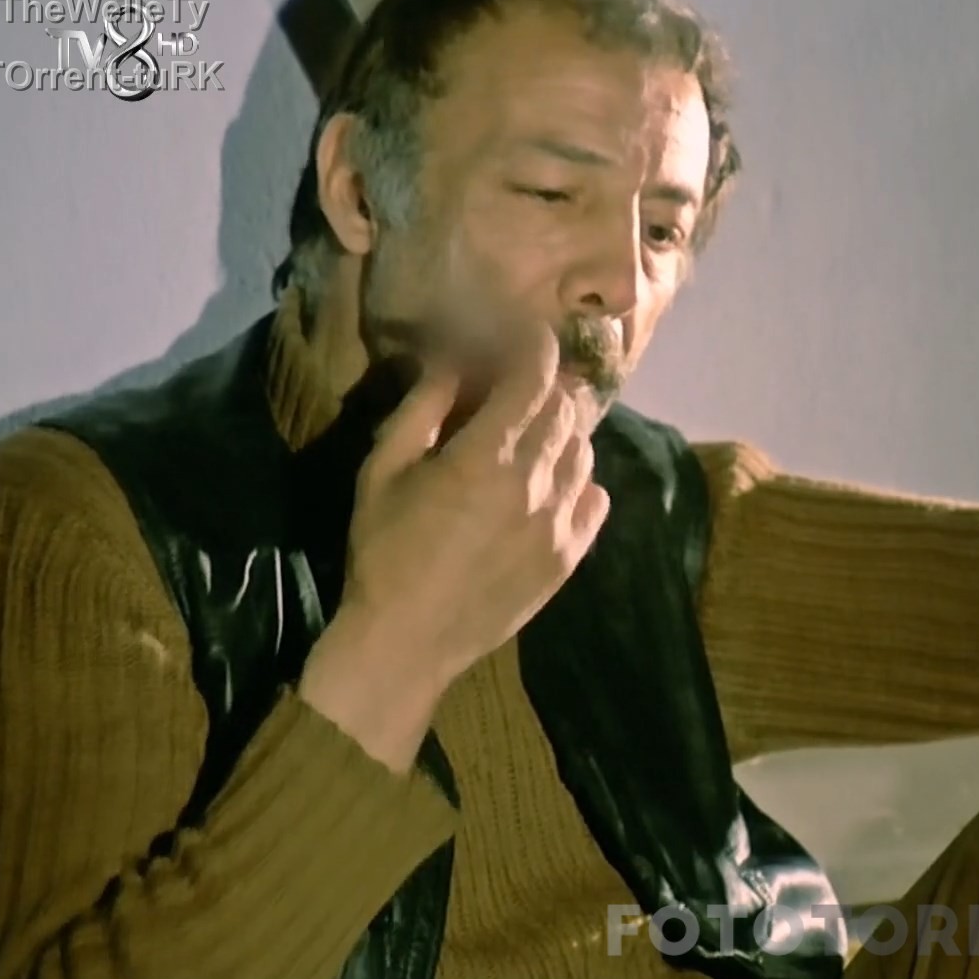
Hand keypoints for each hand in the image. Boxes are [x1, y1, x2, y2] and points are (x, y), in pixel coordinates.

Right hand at [299, 329, 610, 770]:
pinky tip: (548, 486)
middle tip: (521, 391)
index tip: (529, 337)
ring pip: (584, 450)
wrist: (407, 641)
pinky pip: (596, 497)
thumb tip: (454, 365)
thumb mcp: (383, 470)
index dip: (537, 347)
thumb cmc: (383, 551)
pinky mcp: (570, 556)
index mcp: (486, 456)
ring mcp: (560, 522)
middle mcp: (535, 483)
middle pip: (566, 409)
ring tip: (530, 441)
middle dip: (546, 389)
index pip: (536, 377)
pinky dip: (578, 479)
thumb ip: (422, 409)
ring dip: (562, 433)